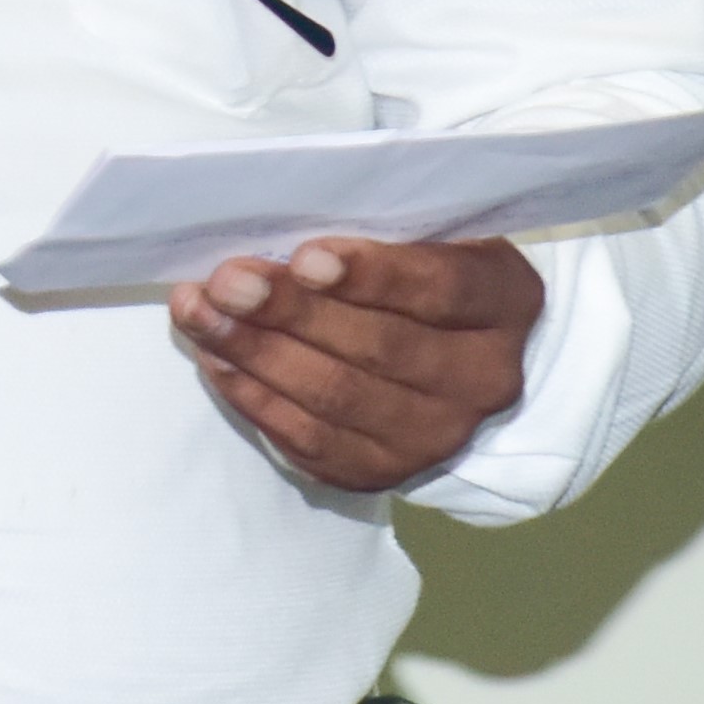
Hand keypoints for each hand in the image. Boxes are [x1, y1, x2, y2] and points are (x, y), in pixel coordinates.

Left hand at [171, 234, 545, 494]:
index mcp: (505, 302)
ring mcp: (434, 436)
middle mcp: (483, 379)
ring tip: (198, 312)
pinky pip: (307, 438)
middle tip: (226, 281)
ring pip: (336, 397)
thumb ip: (376, 231)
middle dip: (291, 313)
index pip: (440, 290)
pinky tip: (214, 357)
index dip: (370, 275)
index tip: (303, 257)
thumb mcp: (428, 235)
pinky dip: (252, 394)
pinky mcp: (381, 472)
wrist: (452, 364)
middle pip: (379, 348)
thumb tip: (280, 244)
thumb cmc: (424, 274)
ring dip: (254, 353)